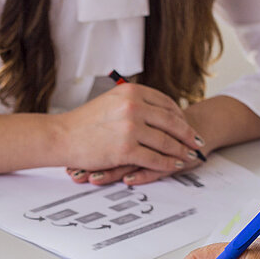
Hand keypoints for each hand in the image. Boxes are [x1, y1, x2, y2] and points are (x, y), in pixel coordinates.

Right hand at [57, 81, 204, 181]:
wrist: (62, 136)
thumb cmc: (83, 122)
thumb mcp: (112, 101)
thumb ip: (134, 102)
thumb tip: (156, 110)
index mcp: (132, 92)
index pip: (166, 103)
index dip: (180, 116)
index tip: (187, 125)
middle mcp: (134, 106)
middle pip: (171, 121)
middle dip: (188, 134)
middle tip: (197, 142)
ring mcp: (131, 128)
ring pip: (166, 141)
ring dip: (180, 150)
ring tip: (188, 156)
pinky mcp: (126, 149)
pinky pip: (155, 158)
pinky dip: (167, 163)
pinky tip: (174, 165)